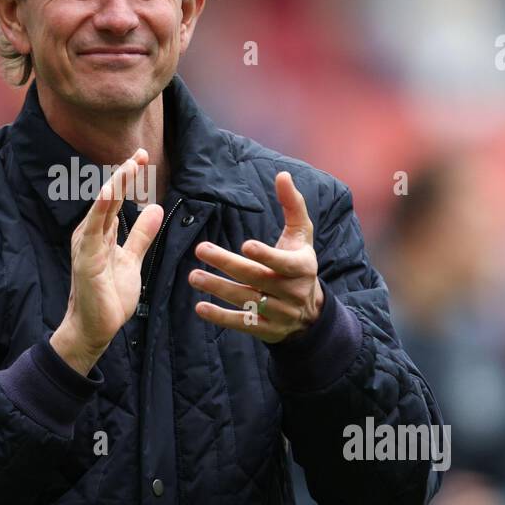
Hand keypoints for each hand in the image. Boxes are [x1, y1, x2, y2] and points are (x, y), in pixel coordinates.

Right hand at [51, 149, 163, 374]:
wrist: (94, 329)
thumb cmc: (108, 296)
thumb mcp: (131, 260)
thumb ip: (140, 236)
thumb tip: (154, 208)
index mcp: (100, 233)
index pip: (114, 199)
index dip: (127, 178)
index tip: (142, 158)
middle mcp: (90, 234)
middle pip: (108, 197)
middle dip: (124, 174)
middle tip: (141, 153)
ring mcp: (86, 245)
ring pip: (101, 207)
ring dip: (116, 185)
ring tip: (131, 166)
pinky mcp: (86, 258)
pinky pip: (95, 228)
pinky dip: (103, 208)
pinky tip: (114, 192)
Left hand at [189, 170, 322, 343]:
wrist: (311, 313)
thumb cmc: (299, 262)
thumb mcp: (302, 235)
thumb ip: (292, 205)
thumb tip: (282, 175)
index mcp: (302, 267)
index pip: (283, 262)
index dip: (265, 255)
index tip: (245, 246)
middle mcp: (292, 292)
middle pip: (256, 278)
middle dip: (227, 263)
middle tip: (201, 250)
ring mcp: (279, 313)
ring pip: (245, 300)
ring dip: (217, 288)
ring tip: (194, 276)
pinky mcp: (266, 329)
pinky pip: (242, 323)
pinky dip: (221, 317)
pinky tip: (201, 307)